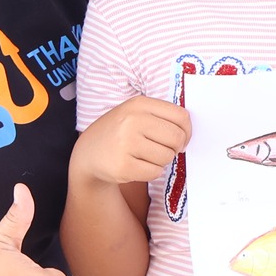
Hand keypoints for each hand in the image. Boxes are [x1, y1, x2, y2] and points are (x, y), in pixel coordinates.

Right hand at [71, 96, 190, 186]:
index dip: (187, 130)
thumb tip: (188, 132)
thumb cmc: (119, 133)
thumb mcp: (135, 113)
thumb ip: (161, 117)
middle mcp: (132, 120)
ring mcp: (126, 143)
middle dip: (175, 148)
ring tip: (146, 157)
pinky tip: (138, 166)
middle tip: (165, 150)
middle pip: (176, 137)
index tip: (181, 138)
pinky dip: (152, 172)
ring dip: (162, 161)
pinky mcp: (123, 166)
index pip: (181, 116)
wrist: (87, 154)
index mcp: (139, 104)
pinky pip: (155, 172)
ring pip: (167, 156)